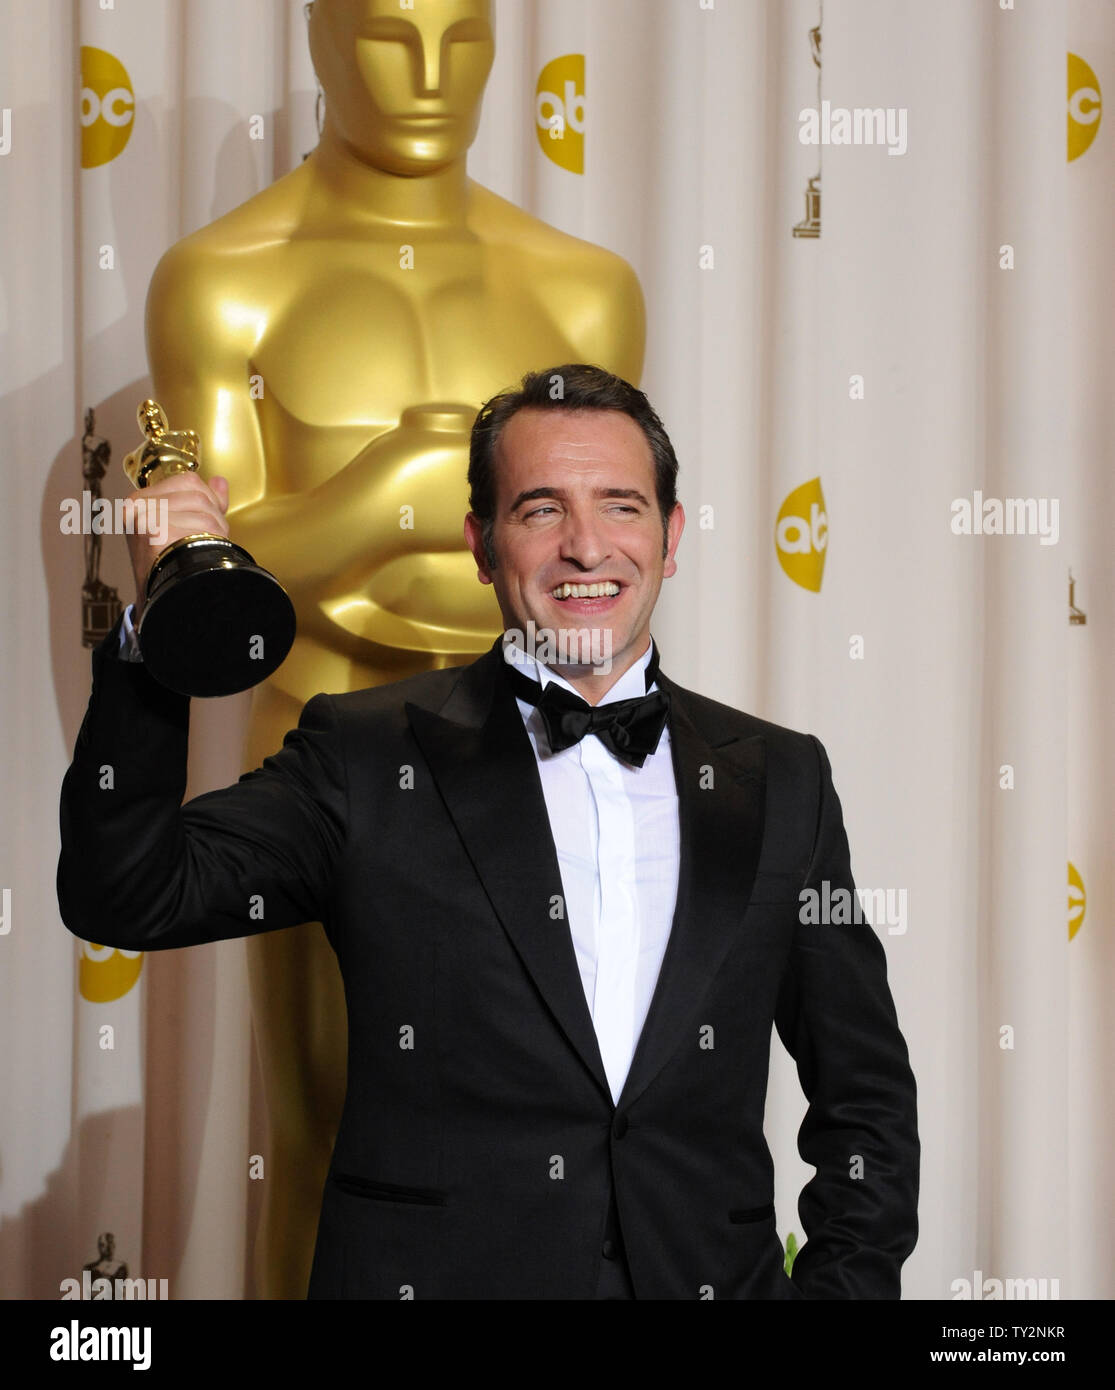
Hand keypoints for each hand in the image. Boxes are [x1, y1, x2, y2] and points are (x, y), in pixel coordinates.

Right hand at [126, 474, 229, 622]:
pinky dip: (213, 541)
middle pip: (198, 493)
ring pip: (204, 508)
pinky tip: (200, 554)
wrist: (160, 598)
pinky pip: (205, 528)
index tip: (201, 522)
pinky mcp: (156, 534)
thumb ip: (203, 501)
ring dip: (214, 530)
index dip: (207, 500)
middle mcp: (137, 507)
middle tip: (203, 540)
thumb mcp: (180, 526)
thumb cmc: (168, 565)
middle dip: (212, 516)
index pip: (189, 480)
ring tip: (201, 547)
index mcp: (139, 501)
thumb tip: (219, 482)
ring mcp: (145, 519)